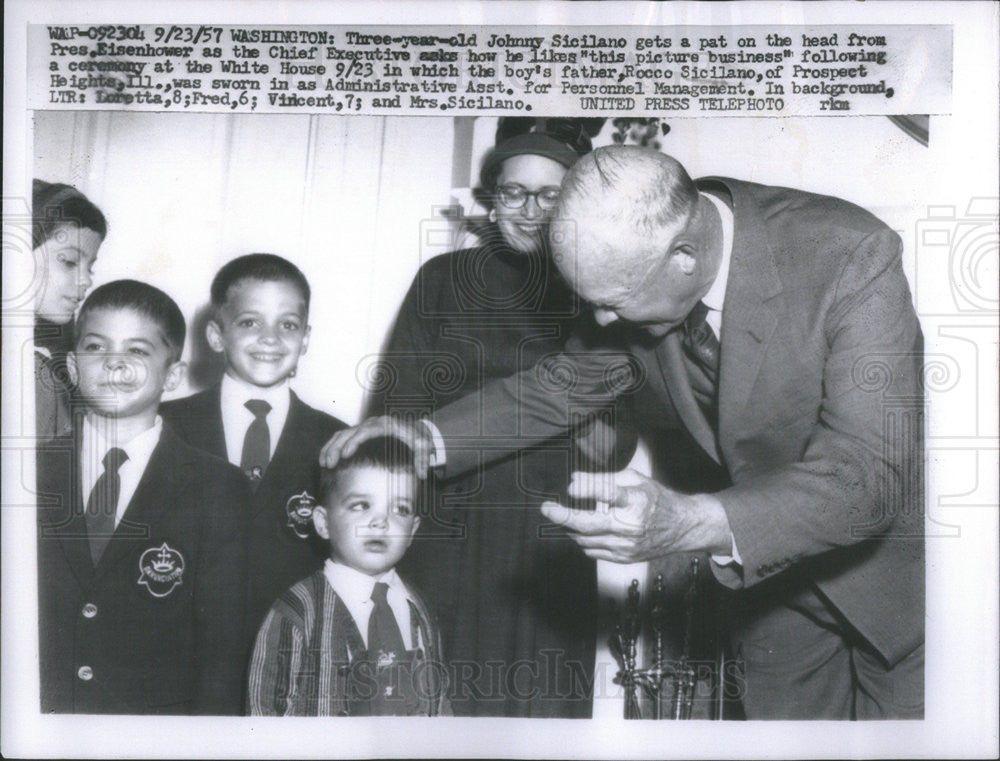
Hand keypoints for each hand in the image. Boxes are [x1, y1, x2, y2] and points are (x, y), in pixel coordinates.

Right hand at [318, 416, 434, 477]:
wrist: (416, 429)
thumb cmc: (417, 438)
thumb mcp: (423, 446)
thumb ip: (422, 459)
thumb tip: (422, 474)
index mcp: (385, 425)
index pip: (365, 432)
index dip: (353, 442)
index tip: (344, 455)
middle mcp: (372, 424)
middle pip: (348, 433)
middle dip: (336, 448)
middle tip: (329, 464)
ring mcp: (364, 427)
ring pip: (341, 434)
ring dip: (330, 447)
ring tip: (323, 464)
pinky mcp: (360, 432)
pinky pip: (341, 437)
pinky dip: (331, 447)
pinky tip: (325, 460)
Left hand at [540, 469, 732, 562]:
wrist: (683, 527)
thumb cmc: (656, 499)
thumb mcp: (634, 479)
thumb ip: (602, 479)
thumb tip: (574, 480)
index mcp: (636, 501)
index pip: (609, 494)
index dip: (588, 490)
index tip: (570, 488)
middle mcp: (631, 526)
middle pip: (588, 524)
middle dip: (562, 517)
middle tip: (547, 508)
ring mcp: (627, 545)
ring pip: (585, 539)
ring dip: (570, 528)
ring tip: (565, 517)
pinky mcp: (624, 558)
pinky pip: (592, 551)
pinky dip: (582, 540)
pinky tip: (582, 530)